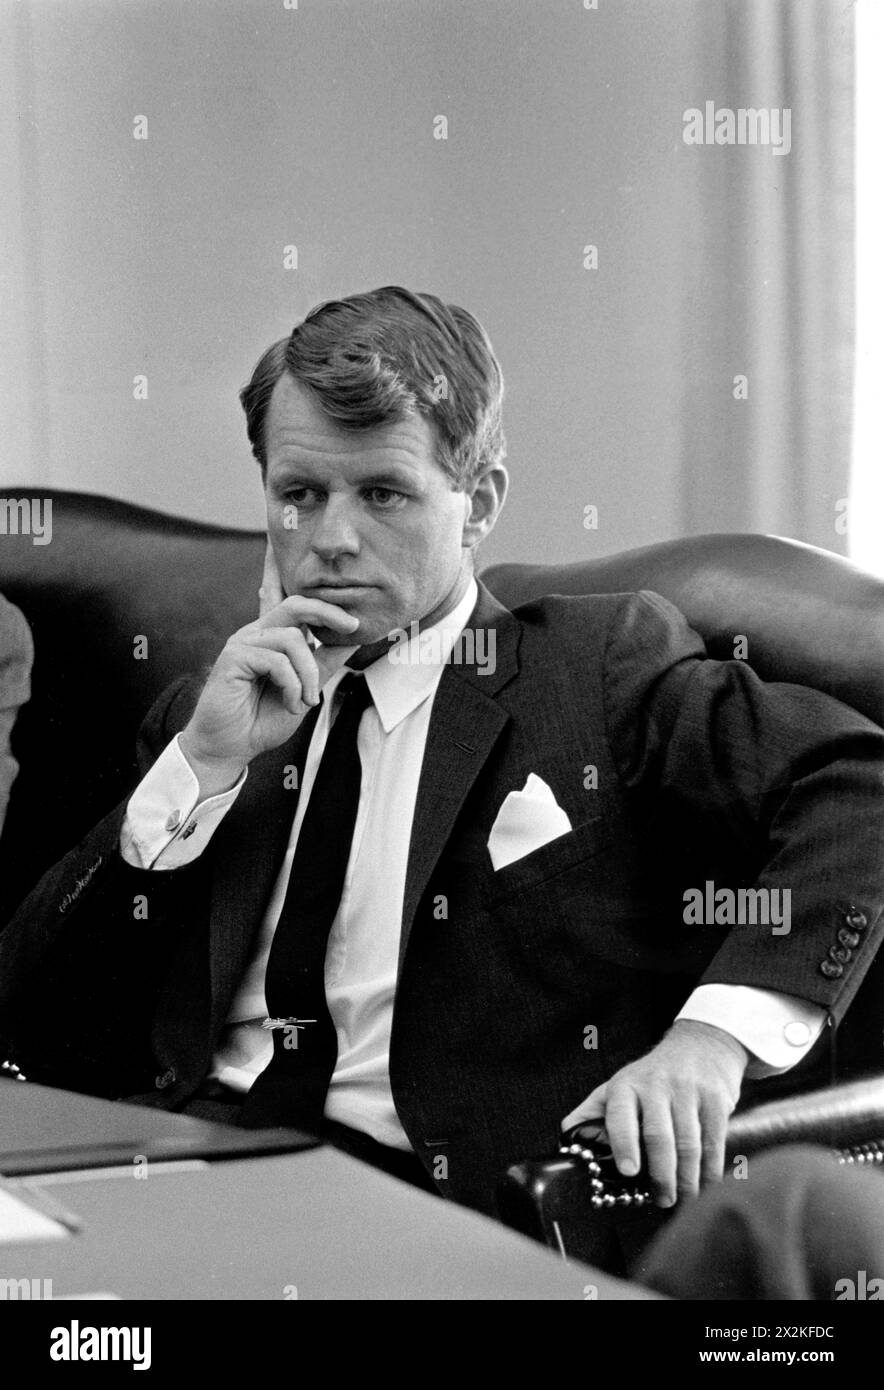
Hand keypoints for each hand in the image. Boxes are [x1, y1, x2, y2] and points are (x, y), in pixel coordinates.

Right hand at [179, 540, 358, 793]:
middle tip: (354, 625)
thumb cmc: (263, 718)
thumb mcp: (304, 688)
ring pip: (293, 639)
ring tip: (307, 700)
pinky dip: (292, 684)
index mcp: (270, 637)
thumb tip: (353, 638)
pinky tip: (290, 702)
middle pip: (296, 604)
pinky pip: (277, 660)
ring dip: (309, 674)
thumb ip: (323, 662)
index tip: (284, 546)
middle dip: (329, 611)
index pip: (277, 595)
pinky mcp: (234, 657)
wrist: (231, 747)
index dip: (278, 568)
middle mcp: (256, 634)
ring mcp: (243, 643)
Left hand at [561, 1020, 748, 1207]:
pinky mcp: (716, 1100)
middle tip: (662, 1200)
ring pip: (689, 1143)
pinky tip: (705, 1186)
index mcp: (626, 1086)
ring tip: (683, 1200)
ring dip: (687, 1178)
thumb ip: (592, 1113)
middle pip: (659, 1135)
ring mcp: (688, 1092)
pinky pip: (713, 1142)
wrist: (700, 1045)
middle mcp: (656, 1085)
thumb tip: (569, 1144)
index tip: (628, 1172)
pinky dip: (710, 1170)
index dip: (624, 1144)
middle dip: (661, 1174)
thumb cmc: (651, 1076)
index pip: (621, 1115)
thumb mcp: (618, 1086)